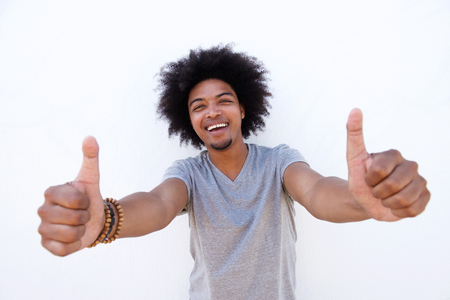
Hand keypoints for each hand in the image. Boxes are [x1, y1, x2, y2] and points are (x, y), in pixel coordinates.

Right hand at [38, 136, 104, 255]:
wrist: (92, 220)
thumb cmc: (89, 197)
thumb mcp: (91, 177)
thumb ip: (91, 158)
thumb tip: (90, 137)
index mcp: (50, 192)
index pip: (75, 200)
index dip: (85, 201)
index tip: (84, 199)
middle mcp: (42, 210)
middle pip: (73, 219)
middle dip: (85, 217)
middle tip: (83, 213)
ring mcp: (42, 229)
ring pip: (69, 234)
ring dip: (82, 231)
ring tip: (79, 225)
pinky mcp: (46, 245)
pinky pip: (63, 249)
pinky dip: (74, 244)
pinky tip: (73, 237)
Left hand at [346, 108, 429, 220]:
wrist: (365, 200)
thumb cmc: (359, 177)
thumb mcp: (352, 157)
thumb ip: (354, 135)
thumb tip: (355, 109)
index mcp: (394, 154)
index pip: (379, 171)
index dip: (369, 180)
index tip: (367, 178)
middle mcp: (410, 165)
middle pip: (394, 185)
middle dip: (378, 192)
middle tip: (375, 189)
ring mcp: (420, 181)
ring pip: (404, 199)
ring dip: (387, 203)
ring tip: (384, 198)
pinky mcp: (425, 197)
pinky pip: (413, 210)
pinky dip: (398, 212)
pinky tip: (394, 206)